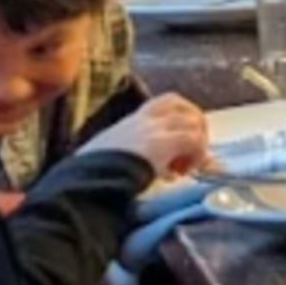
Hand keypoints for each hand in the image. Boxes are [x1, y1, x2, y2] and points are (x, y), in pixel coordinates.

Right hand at [87, 93, 211, 179]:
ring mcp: (152, 128)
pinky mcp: (163, 141)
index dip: (176, 118)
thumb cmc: (91, 177)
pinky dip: (197, 156)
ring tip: (185, 168)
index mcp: (127, 123)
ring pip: (192, 121)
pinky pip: (194, 139)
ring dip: (197, 144)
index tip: (177, 144)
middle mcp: (140, 120)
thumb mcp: (109, 160)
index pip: (159, 105)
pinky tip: (183, 173)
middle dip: (193, 122)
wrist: (88, 182)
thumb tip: (158, 171)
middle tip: (192, 149)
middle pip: (177, 102)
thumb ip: (132, 158)